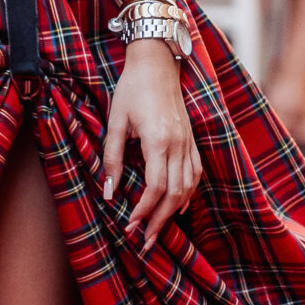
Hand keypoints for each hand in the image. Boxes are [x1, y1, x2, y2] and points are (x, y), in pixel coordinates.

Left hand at [101, 43, 199, 253]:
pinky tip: (178, 206)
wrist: (157, 61)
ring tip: (159, 231)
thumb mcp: (115, 122)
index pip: (155, 187)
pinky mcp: (192, 139)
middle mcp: (178, 144)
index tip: (131, 226)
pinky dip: (188, 194)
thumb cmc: (132, 88)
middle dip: (159, 222)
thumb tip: (109, 192)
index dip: (144, 210)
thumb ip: (111, 157)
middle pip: (174, 194)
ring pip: (188, 187)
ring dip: (173, 212)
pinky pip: (195, 173)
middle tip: (145, 243)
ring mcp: (189, 142)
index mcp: (159, 140)